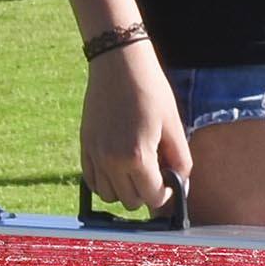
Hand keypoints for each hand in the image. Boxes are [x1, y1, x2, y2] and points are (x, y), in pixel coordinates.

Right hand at [81, 40, 192, 212]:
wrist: (119, 64)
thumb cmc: (150, 90)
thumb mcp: (173, 125)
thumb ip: (180, 161)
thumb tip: (180, 185)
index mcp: (137, 156)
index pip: (153, 198)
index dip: (166, 194)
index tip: (169, 182)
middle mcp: (111, 160)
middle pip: (130, 201)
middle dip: (146, 193)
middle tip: (155, 173)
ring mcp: (94, 154)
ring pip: (109, 195)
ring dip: (124, 190)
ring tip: (136, 170)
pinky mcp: (84, 146)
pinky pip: (91, 180)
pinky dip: (105, 181)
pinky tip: (118, 166)